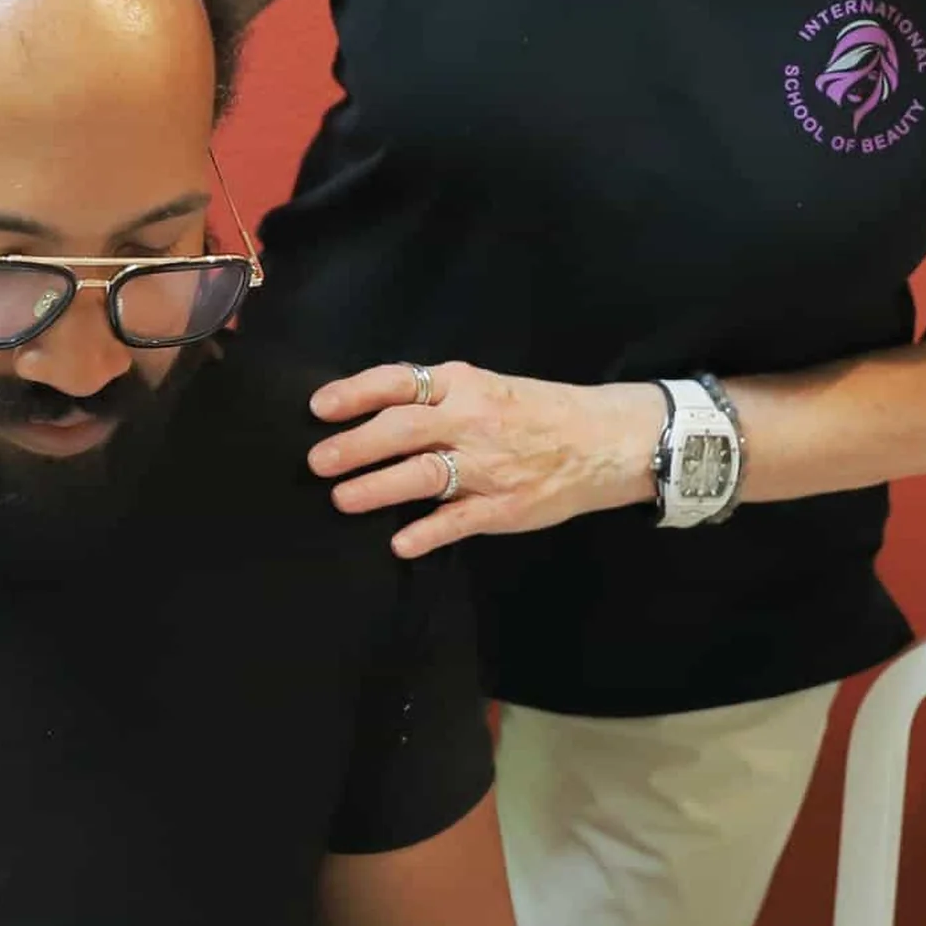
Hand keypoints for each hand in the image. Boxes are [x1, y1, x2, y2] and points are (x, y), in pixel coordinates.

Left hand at [308, 360, 663, 558]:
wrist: (607, 440)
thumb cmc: (539, 411)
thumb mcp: (489, 387)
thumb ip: (439, 398)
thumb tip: (374, 413)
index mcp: (465, 385)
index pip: (399, 382)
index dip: (355, 393)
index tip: (319, 408)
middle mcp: (472, 421)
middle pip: (402, 429)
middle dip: (355, 445)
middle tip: (318, 461)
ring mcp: (488, 467)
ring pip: (423, 475)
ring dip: (377, 488)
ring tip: (343, 498)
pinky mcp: (504, 507)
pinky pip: (457, 521)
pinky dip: (427, 533)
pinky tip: (400, 543)